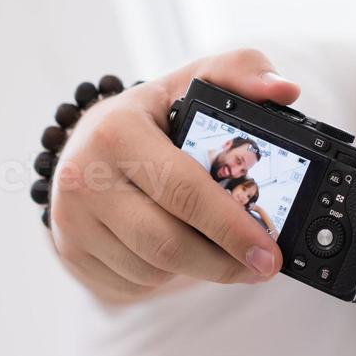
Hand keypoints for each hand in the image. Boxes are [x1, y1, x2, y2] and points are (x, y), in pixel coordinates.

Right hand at [48, 48, 300, 303]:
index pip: (183, 190)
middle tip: (262, 268)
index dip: (232, 228)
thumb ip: (242, 72)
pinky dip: (164, 275)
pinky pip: (132, 283)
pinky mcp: (72, 253)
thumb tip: (284, 89)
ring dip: (196, 268)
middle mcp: (84, 178)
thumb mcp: (192, 82)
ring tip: (217, 249)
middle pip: (166, 243)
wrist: (85, 141)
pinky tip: (174, 250)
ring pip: (152, 270)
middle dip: (224, 263)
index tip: (270, 253)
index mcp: (117, 132)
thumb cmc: (153, 115)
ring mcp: (71, 221)